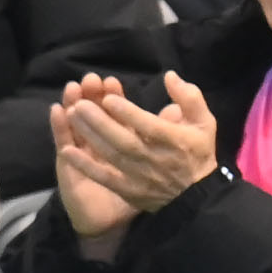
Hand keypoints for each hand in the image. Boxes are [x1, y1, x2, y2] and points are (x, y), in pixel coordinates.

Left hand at [52, 70, 221, 239]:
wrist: (198, 196)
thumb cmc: (197, 153)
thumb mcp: (204, 122)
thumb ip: (189, 97)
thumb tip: (170, 77)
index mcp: (174, 141)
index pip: (148, 126)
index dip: (128, 113)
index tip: (108, 98)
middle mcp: (156, 159)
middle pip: (124, 140)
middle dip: (100, 122)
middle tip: (80, 104)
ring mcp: (141, 177)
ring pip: (112, 155)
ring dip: (90, 136)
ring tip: (72, 116)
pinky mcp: (130, 191)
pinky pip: (105, 178)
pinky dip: (86, 166)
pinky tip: (67, 151)